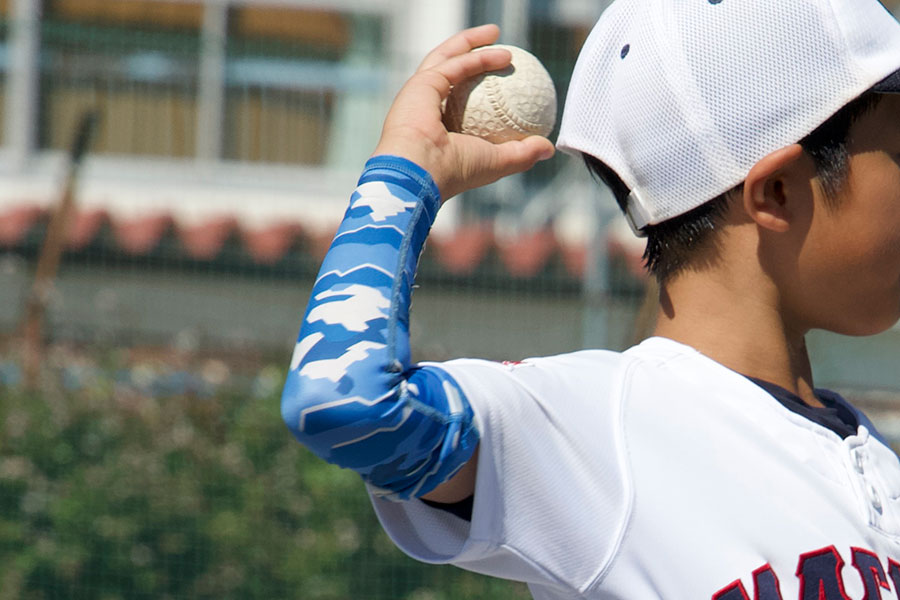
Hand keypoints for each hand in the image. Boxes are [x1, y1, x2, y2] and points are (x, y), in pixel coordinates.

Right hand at [371, 24, 555, 201]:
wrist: (422, 172)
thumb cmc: (456, 171)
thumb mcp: (498, 163)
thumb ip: (522, 153)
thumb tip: (548, 147)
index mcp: (437, 129)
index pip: (458, 101)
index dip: (479, 87)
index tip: (505, 80)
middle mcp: (426, 109)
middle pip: (450, 72)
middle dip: (471, 53)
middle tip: (499, 50)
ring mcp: (419, 94)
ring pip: (447, 58)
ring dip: (472, 43)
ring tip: (496, 34)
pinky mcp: (420, 84)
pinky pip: (456, 64)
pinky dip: (479, 56)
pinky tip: (503, 54)